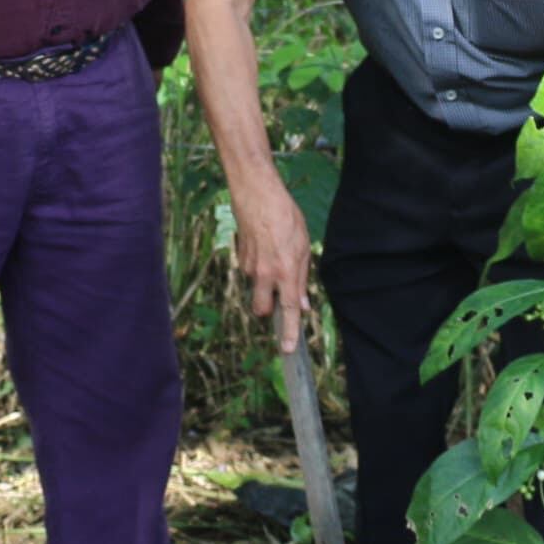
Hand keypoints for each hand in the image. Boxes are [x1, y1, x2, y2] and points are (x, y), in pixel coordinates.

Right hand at [227, 177, 315, 350]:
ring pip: (256, 287)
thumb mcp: (303, 246)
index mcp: (285, 272)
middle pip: (262, 309)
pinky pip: (249, 270)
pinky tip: (264, 245)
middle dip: (269, 310)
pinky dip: (257, 265)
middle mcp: (264, 274)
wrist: (257, 193)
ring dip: (264, 282)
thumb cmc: (285, 217)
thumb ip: (302, 278)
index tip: (288, 349)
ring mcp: (249, 266)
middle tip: (279, 295)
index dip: (289, 332)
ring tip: (276, 255)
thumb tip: (304, 303)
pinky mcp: (239, 257)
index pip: (288, 311)